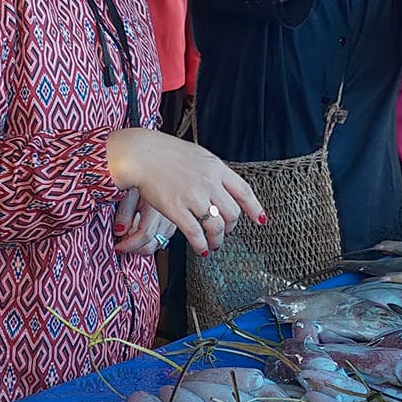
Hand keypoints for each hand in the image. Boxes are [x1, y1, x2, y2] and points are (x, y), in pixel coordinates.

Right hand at [107, 128, 265, 255]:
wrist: (140, 154)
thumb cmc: (165, 153)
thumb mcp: (198, 155)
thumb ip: (213, 171)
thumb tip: (224, 186)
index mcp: (216, 168)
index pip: (244, 191)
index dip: (254, 208)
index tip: (260, 219)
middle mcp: (209, 182)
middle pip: (232, 213)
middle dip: (230, 227)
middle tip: (224, 231)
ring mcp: (194, 197)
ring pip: (216, 227)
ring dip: (217, 240)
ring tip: (212, 244)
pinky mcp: (177, 210)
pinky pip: (196, 234)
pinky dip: (201, 245)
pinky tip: (200, 248)